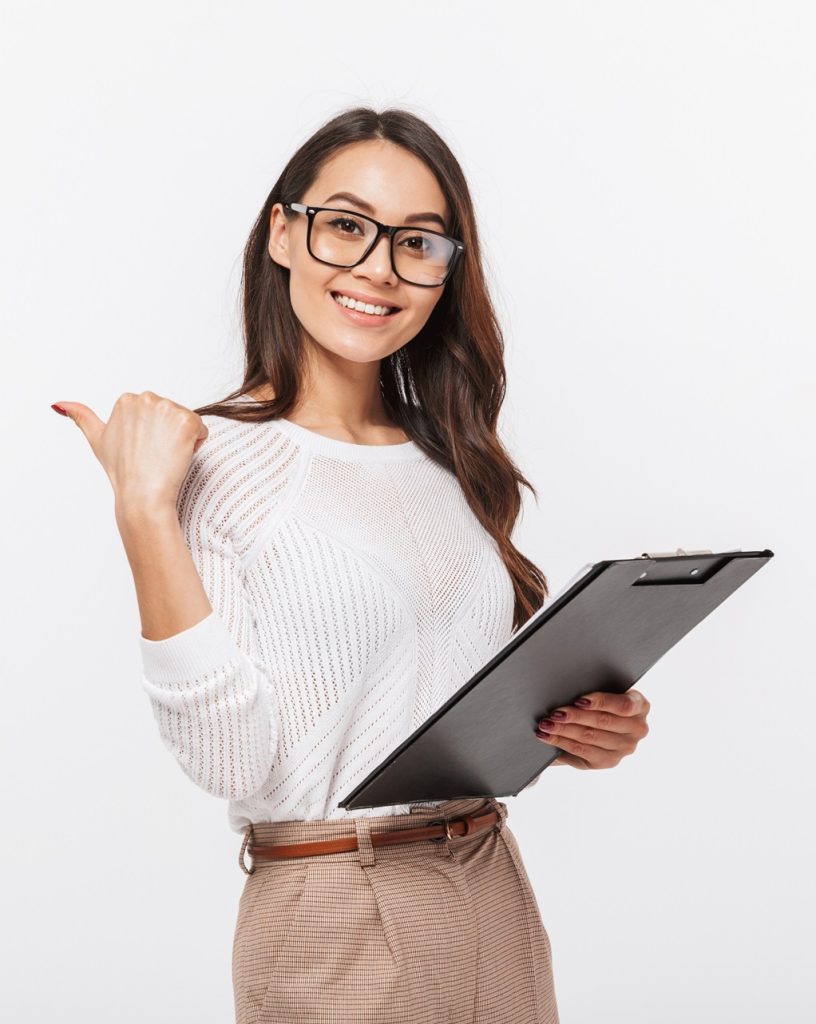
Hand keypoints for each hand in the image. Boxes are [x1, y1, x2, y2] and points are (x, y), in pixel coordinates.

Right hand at [52, 391, 208, 514]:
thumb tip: (58, 404)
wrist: (142, 494)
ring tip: (164, 456)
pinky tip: (178, 456)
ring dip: (181, 440)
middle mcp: (146, 398)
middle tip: (153, 454)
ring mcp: (167, 408)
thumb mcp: (97, 440)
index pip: (154, 412)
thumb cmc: (122, 471)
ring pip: (186, 422)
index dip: (152, 433)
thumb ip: (80, 417)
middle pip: (171, 414)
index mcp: (127, 400)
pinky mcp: (186, 420)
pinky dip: (195, 445)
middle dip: (167, 434)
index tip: (141, 448)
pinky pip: (201, 430)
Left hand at [535, 689, 650, 768]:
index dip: (600, 702)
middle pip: (603, 722)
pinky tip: (547, 737)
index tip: (578, 700)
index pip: (624, 705)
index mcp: (641, 706)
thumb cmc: (601, 699)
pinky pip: (581, 751)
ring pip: (589, 737)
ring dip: (563, 730)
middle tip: (554, 713)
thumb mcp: (606, 689)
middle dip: (574, 716)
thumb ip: (597, 689)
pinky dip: (561, 742)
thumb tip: (571, 687)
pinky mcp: (609, 761)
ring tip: (546, 724)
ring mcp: (625, 748)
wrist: (600, 722)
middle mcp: (638, 729)